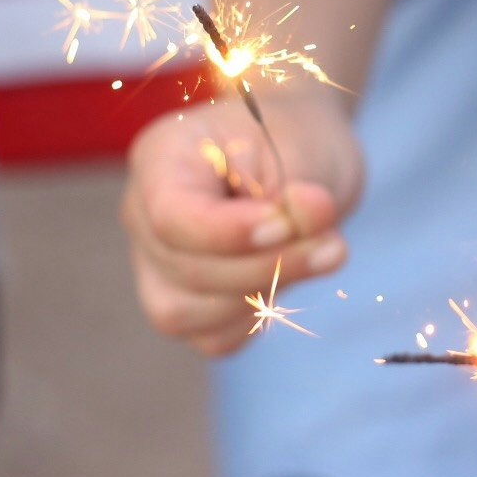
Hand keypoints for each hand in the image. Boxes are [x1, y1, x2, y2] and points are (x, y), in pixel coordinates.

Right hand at [121, 86, 364, 357]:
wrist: (297, 154)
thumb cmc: (293, 139)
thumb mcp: (305, 146)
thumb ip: (302, 183)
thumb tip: (308, 216)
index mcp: (162, 156)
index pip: (171, 216)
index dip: (229, 234)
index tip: (287, 224)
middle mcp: (142, 213)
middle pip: (185, 268)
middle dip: (267, 266)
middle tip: (334, 245)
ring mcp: (154, 263)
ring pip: (188, 314)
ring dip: (265, 295)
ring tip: (323, 253)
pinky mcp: (183, 303)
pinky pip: (213, 336)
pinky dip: (258, 317)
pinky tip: (290, 276)